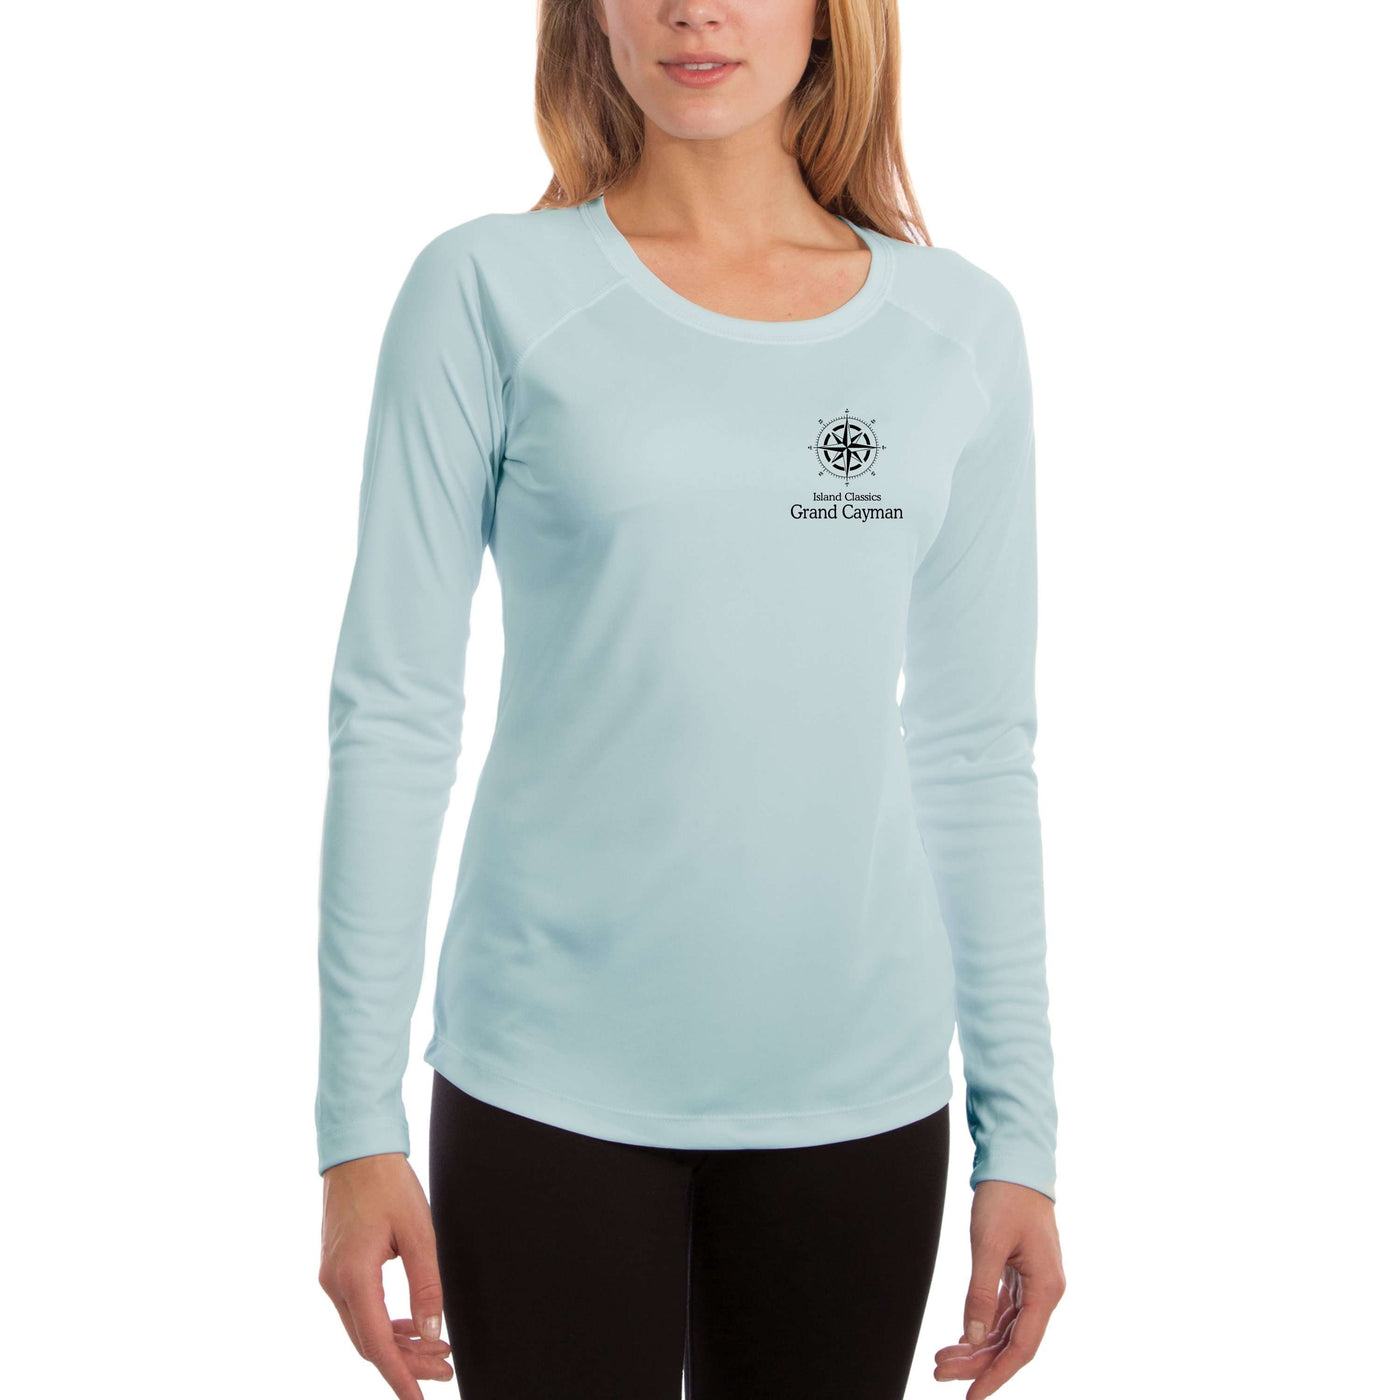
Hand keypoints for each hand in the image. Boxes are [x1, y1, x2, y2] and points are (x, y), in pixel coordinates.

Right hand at [319, 1152, 453, 1396]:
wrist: (357, 1151)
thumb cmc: (388, 1184)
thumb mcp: (418, 1232)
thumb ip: (426, 1285)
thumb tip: (432, 1333)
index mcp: (353, 1277)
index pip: (377, 1345)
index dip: (400, 1377)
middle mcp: (335, 1284)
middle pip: (371, 1343)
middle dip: (407, 1363)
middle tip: (446, 1371)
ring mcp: (332, 1277)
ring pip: (365, 1329)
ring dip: (399, 1344)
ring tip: (438, 1354)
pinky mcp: (337, 1268)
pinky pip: (361, 1310)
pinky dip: (387, 1324)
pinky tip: (413, 1327)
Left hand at [933, 1179, 1065, 1396]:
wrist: (1015, 1162)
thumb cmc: (1005, 1197)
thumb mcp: (987, 1245)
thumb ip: (981, 1293)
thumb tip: (974, 1337)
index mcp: (1046, 1289)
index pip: (1022, 1348)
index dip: (996, 1375)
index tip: (971, 1396)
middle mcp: (1045, 1291)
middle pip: (1011, 1342)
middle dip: (977, 1362)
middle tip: (939, 1371)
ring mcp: (1034, 1283)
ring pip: (1006, 1328)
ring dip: (977, 1345)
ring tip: (942, 1357)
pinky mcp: (1021, 1273)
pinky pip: (1004, 1310)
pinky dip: (983, 1324)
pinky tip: (962, 1335)